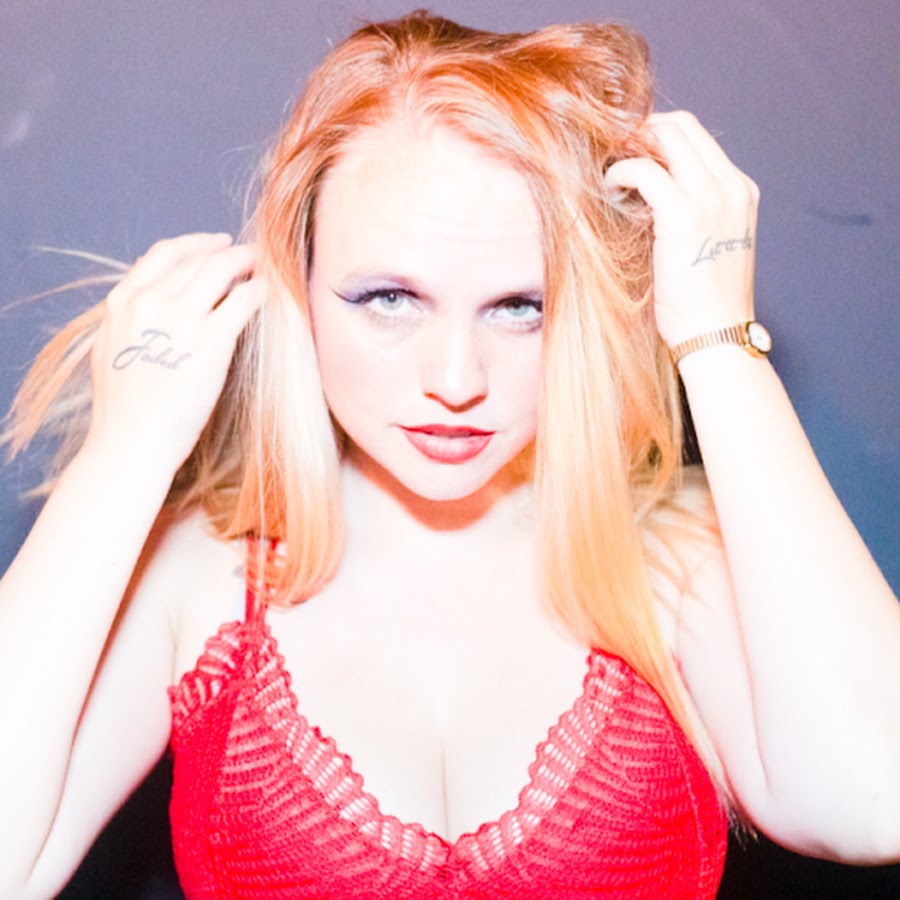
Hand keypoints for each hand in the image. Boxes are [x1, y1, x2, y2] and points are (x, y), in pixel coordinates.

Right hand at [86, 233, 263, 470]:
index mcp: (122, 303)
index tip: (217, 244)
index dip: (195, 245)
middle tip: (251, 257)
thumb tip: (157, 307)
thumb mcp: (113, 352)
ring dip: (247, 264)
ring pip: (221, 270)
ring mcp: (181, 319)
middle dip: (228, 254)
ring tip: (264, 268)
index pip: (163, 256)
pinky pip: (243, 301)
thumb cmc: (125, 411)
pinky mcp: (211, 341)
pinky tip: (269, 293)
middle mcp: (149, 302)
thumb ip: (133, 323)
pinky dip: (259, 291)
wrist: (131, 442)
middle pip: (197, 261)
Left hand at [604, 111, 758, 348]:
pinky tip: (609, 190)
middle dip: (641, 131)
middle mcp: (731, 186)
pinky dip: (621, 173)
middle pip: (682, 127)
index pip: (697, 139)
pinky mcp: (684, 214)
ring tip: (609, 171)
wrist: (716, 333)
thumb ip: (690, 214)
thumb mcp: (706, 246)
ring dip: (630, 147)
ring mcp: (711, 197)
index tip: (630, 151)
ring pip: (666, 138)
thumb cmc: (703, 302)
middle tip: (611, 153)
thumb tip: (647, 196)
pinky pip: (644, 171)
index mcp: (740, 191)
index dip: (658, 135)